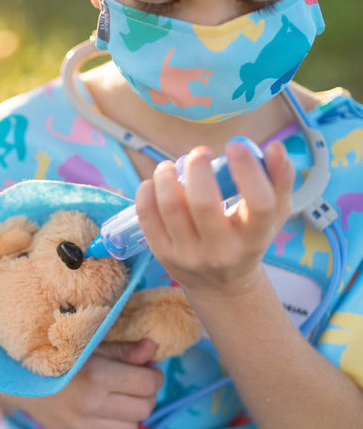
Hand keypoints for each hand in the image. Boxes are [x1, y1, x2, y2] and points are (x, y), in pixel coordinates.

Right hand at [21, 338, 162, 428]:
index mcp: (97, 377)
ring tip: (120, 399)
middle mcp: (90, 406)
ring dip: (132, 414)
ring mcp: (83, 427)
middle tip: (135, 384)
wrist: (21, 381)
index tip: (147, 370)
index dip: (153, 376)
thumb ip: (125, 351)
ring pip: (133, 428)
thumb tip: (154, 348)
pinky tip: (103, 410)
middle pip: (145, 408)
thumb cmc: (61, 357)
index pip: (148, 384)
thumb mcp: (92, 347)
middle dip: (146, 395)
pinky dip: (115, 425)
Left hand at [135, 140, 293, 295]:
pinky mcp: (163, 255)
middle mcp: (222, 252)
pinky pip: (148, 217)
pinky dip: (147, 192)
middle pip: (204, 203)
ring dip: (167, 176)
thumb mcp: (274, 214)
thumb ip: (281, 179)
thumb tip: (274, 147)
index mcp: (254, 238)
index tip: (235, 145)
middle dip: (198, 168)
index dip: (248, 171)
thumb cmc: (248, 237)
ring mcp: (189, 255)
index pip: (258, 204)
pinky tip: (155, 182)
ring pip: (171, 207)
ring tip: (171, 166)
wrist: (220, 283)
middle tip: (200, 153)